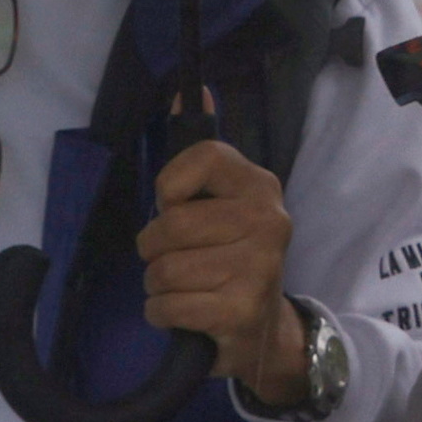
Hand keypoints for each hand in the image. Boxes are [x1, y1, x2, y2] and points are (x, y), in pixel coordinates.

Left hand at [134, 138, 304, 390]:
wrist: (264, 332)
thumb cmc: (231, 259)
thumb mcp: (223, 202)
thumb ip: (203, 153)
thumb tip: (193, 90)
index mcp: (259, 186)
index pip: (200, 159)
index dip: (170, 188)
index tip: (176, 207)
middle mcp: (267, 221)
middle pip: (171, 225)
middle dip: (154, 249)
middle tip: (173, 259)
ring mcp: (258, 268)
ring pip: (164, 270)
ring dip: (157, 286)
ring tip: (182, 288)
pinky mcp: (241, 310)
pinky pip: (168, 306)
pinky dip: (161, 314)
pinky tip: (183, 313)